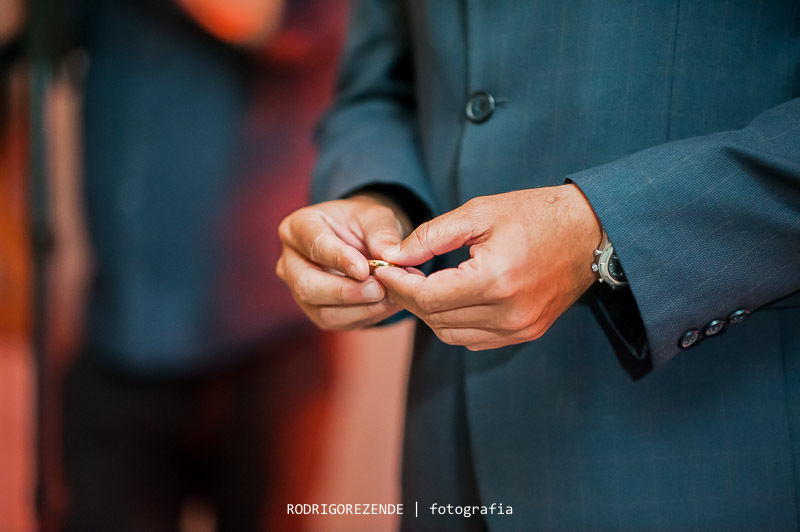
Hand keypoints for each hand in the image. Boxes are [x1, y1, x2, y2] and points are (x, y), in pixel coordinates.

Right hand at [277, 193, 412, 329]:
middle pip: (307, 285)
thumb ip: (382, 233)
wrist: (362, 241)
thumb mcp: (375, 216)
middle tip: (379, 289)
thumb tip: (390, 256)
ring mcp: (299, 290)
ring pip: (322, 311)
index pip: (314, 245)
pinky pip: (337, 322)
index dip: (339, 259)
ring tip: (390, 297)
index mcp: (298, 227)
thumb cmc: (363, 223)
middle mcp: (291, 261)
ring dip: (360, 309)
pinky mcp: (316, 311)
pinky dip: (366, 316)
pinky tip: (387, 305)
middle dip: (346, 291)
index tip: (364, 269)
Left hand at [374, 184, 601, 349]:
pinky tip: (449, 298)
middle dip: (409, 298)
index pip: (428, 297)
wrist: (589, 231)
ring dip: (429, 313)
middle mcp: (508, 313)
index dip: (399, 285)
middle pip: (436, 319)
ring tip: (419, 285)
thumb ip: (431, 236)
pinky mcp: (527, 333)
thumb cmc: (534, 214)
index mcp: (495, 279)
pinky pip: (475, 340)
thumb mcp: (478, 212)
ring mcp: (519, 328)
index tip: (383, 269)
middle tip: (396, 275)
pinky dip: (454, 324)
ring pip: (452, 334)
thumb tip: (393, 255)